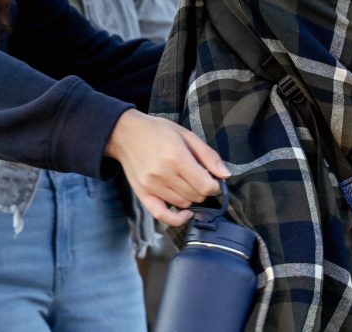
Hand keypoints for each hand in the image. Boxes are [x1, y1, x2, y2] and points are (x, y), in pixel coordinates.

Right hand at [105, 109, 229, 226]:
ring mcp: (152, 186)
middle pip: (196, 196)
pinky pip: (162, 216)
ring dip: (191, 197)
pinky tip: (186, 213)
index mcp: (176, 156)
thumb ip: (208, 155)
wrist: (125, 134)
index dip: (215, 185)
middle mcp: (163, 174)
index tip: (213, 178)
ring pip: (183, 204)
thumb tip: (226, 175)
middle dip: (204, 189)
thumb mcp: (186, 134)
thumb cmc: (157, 131)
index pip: (206, 185)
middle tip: (199, 177)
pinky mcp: (143, 194)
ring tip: (187, 183)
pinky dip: (177, 219)